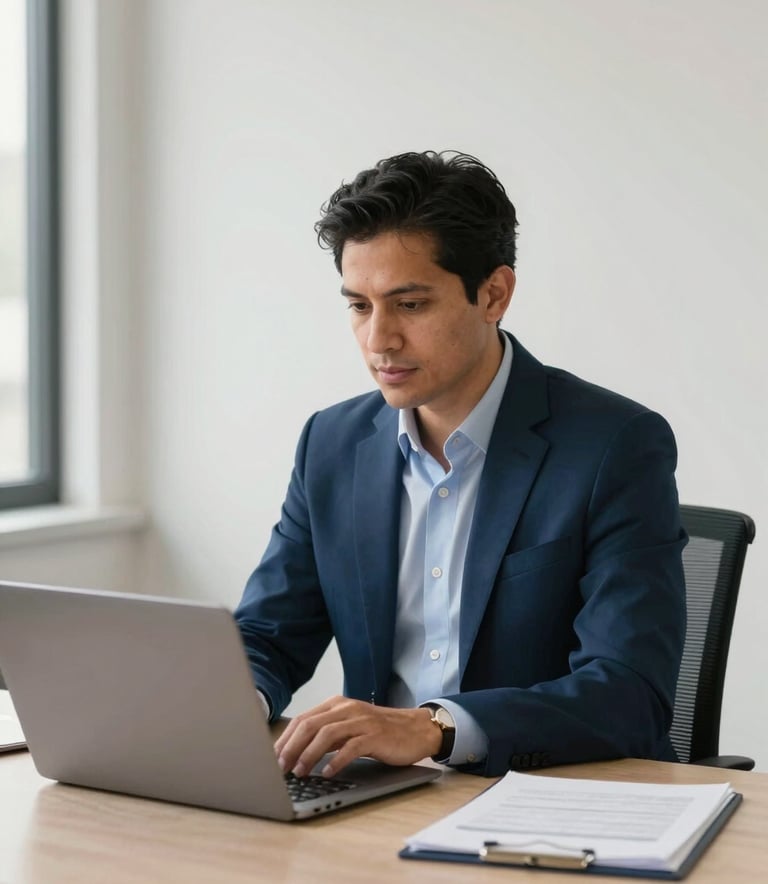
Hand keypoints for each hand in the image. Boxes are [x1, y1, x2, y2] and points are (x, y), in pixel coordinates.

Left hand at [273, 696, 442, 777]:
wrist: (415, 729)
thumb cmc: (380, 731)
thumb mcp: (349, 727)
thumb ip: (327, 734)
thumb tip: (296, 752)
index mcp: (337, 705)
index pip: (303, 719)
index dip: (285, 739)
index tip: (273, 758)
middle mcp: (346, 709)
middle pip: (310, 725)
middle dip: (291, 747)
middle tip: (280, 768)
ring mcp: (361, 721)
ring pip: (327, 734)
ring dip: (309, 754)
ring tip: (299, 771)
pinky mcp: (375, 735)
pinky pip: (351, 747)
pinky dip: (336, 761)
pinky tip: (327, 773)